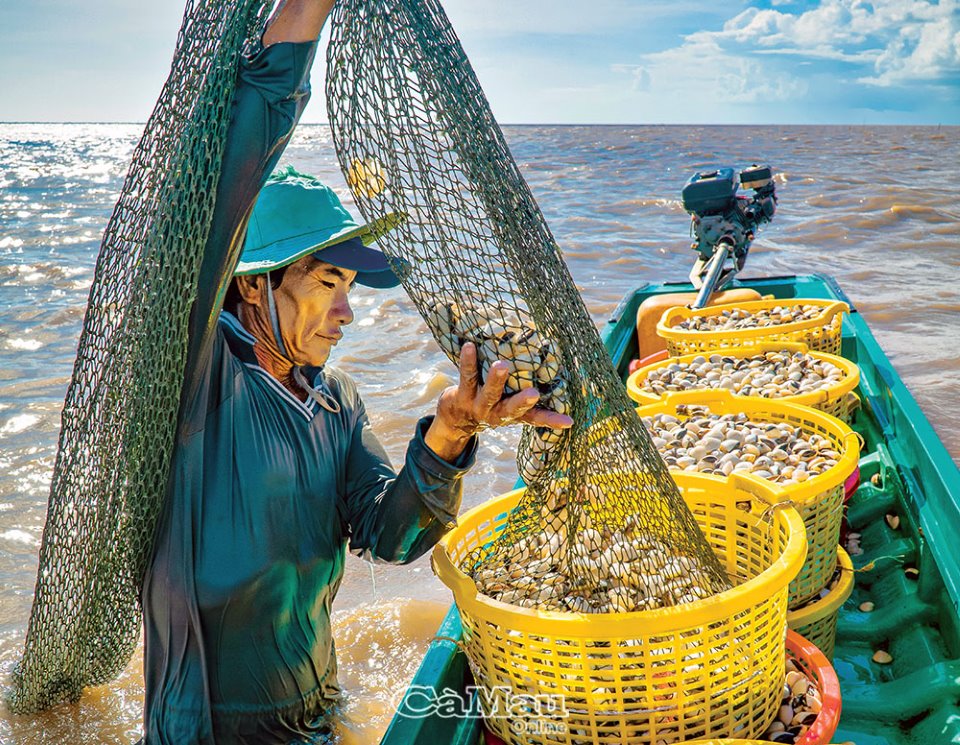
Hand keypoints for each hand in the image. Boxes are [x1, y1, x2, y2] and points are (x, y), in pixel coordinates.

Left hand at [424, 343, 573, 460]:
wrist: (456, 420)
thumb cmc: (493, 405)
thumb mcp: (511, 406)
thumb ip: (530, 396)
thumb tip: (558, 374)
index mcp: (512, 416)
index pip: (535, 418)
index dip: (551, 420)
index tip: (568, 421)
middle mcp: (497, 413)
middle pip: (511, 408)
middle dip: (522, 402)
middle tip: (534, 393)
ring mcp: (479, 405)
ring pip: (490, 393)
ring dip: (496, 379)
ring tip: (501, 364)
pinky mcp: (462, 394)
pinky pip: (467, 376)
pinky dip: (468, 361)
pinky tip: (470, 346)